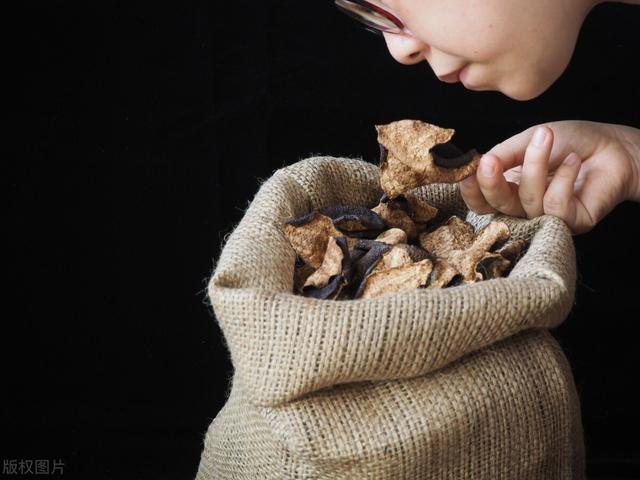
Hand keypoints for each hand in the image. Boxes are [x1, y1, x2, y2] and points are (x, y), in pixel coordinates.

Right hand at [459, 121, 639, 234]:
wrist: (613, 145)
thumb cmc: (571, 141)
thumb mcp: (528, 140)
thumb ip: (504, 154)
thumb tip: (480, 163)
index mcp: (509, 188)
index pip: (482, 200)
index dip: (471, 191)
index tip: (468, 170)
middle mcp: (524, 207)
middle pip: (496, 207)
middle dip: (491, 184)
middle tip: (491, 161)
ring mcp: (547, 218)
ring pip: (527, 203)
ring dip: (534, 167)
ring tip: (547, 138)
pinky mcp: (571, 224)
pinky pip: (555, 207)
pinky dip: (562, 179)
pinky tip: (573, 162)